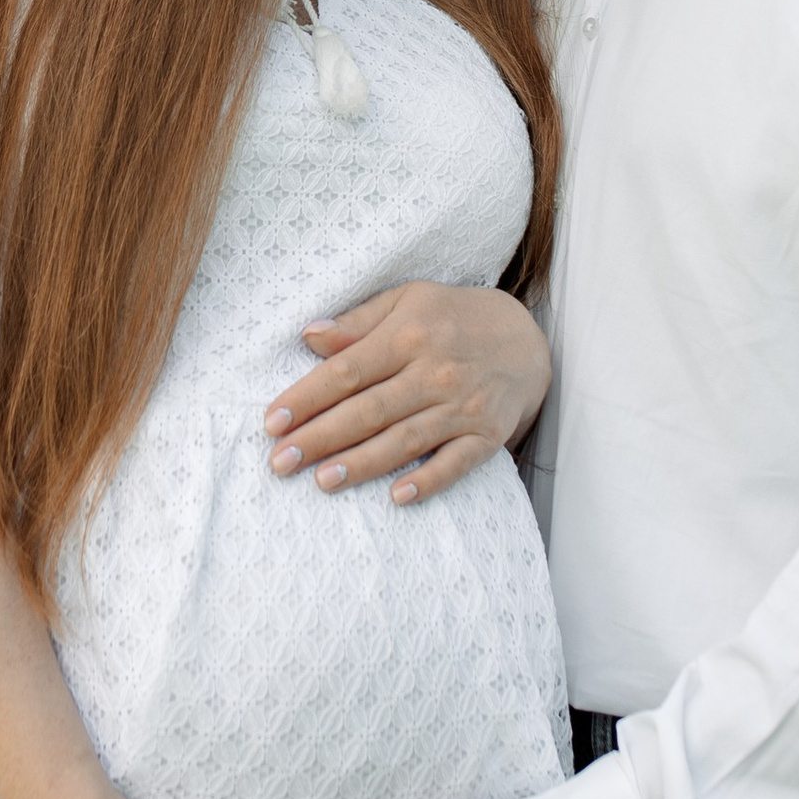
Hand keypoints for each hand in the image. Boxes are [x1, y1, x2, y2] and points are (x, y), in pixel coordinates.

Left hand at [263, 283, 549, 503]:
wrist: (526, 339)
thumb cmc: (451, 318)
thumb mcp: (406, 301)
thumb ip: (357, 322)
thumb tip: (308, 336)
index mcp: (408, 335)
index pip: (348, 370)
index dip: (307, 397)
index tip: (272, 422)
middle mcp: (434, 371)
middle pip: (369, 410)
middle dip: (320, 438)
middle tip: (279, 463)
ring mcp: (463, 405)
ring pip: (405, 440)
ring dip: (362, 464)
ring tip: (321, 482)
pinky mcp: (487, 435)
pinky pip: (457, 462)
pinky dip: (429, 481)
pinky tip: (397, 497)